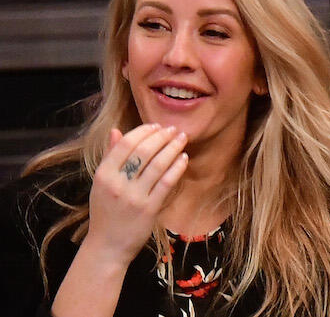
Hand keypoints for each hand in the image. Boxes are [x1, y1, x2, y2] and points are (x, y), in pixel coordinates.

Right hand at [84, 123, 187, 264]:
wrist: (107, 246)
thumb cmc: (106, 212)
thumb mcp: (101, 183)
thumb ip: (109, 156)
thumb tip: (116, 130)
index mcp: (103, 175)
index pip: (126, 144)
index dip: (144, 131)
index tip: (157, 125)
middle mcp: (117, 184)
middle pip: (144, 151)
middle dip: (162, 136)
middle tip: (174, 129)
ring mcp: (134, 197)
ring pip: (158, 165)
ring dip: (172, 148)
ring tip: (182, 139)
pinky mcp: (149, 209)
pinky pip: (166, 183)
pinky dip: (177, 167)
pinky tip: (183, 158)